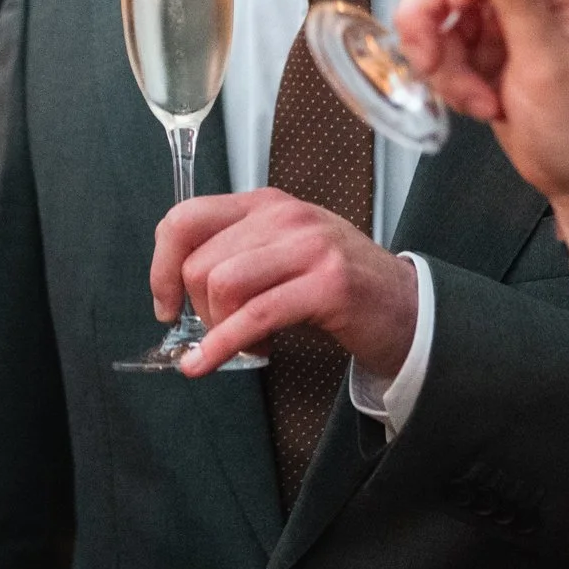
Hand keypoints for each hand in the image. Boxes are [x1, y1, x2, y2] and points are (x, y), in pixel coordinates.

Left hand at [152, 189, 418, 376]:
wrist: (407, 308)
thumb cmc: (337, 286)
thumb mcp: (282, 254)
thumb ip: (236, 256)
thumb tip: (174, 287)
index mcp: (267, 204)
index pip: (185, 218)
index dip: (161, 265)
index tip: (165, 304)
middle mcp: (286, 216)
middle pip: (200, 261)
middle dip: (200, 310)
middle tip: (223, 332)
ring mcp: (310, 247)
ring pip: (223, 284)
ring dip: (219, 328)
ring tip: (247, 343)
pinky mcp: (328, 285)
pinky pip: (255, 316)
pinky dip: (223, 346)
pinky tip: (209, 363)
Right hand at [394, 0, 568, 238]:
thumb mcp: (550, 68)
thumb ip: (521, 0)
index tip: (459, 0)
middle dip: (435, 11)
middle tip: (437, 61)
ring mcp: (504, 17)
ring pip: (440, 3)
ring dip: (440, 54)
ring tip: (470, 100)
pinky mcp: (484, 47)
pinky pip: (442, 41)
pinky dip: (445, 74)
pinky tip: (474, 105)